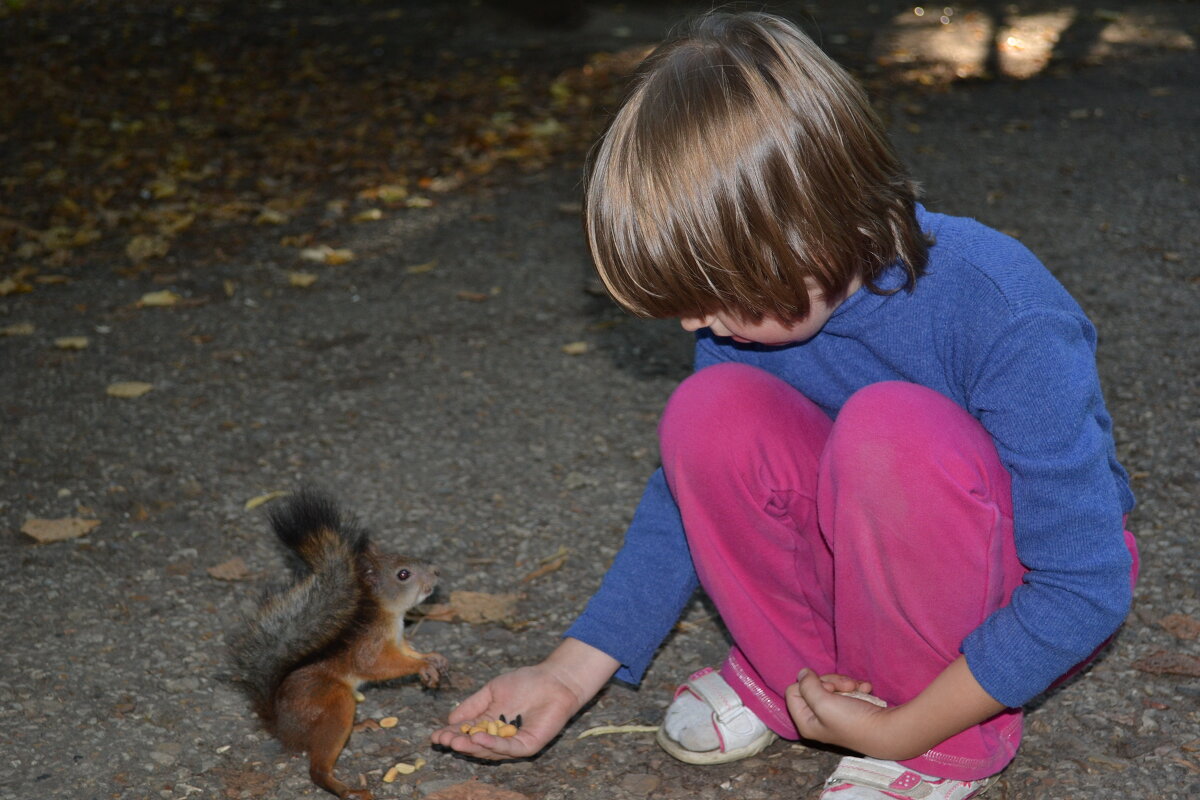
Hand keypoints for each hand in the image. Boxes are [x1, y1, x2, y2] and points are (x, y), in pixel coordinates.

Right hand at [430, 638, 618, 760]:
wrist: (553, 679)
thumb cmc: (525, 682)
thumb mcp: (492, 690)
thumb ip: (473, 705)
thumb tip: (449, 719)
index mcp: (489, 725)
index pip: (467, 733)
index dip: (451, 735)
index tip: (435, 736)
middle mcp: (499, 738)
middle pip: (475, 746)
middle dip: (458, 743)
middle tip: (444, 740)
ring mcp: (513, 743)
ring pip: (489, 751)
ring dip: (471, 747)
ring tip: (456, 740)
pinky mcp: (528, 745)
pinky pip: (508, 749)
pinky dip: (492, 745)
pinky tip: (478, 738)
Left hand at [786, 658, 1007, 761]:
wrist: (889, 730)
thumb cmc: (853, 720)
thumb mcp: (824, 703)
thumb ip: (808, 686)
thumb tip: (802, 673)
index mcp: (805, 722)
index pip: (793, 690)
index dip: (809, 685)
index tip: (827, 691)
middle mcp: (817, 719)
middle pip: (812, 685)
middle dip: (831, 682)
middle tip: (847, 687)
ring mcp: (834, 713)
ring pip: (830, 685)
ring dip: (846, 683)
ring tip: (860, 689)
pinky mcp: (849, 708)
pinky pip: (846, 689)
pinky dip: (856, 687)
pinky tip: (866, 691)